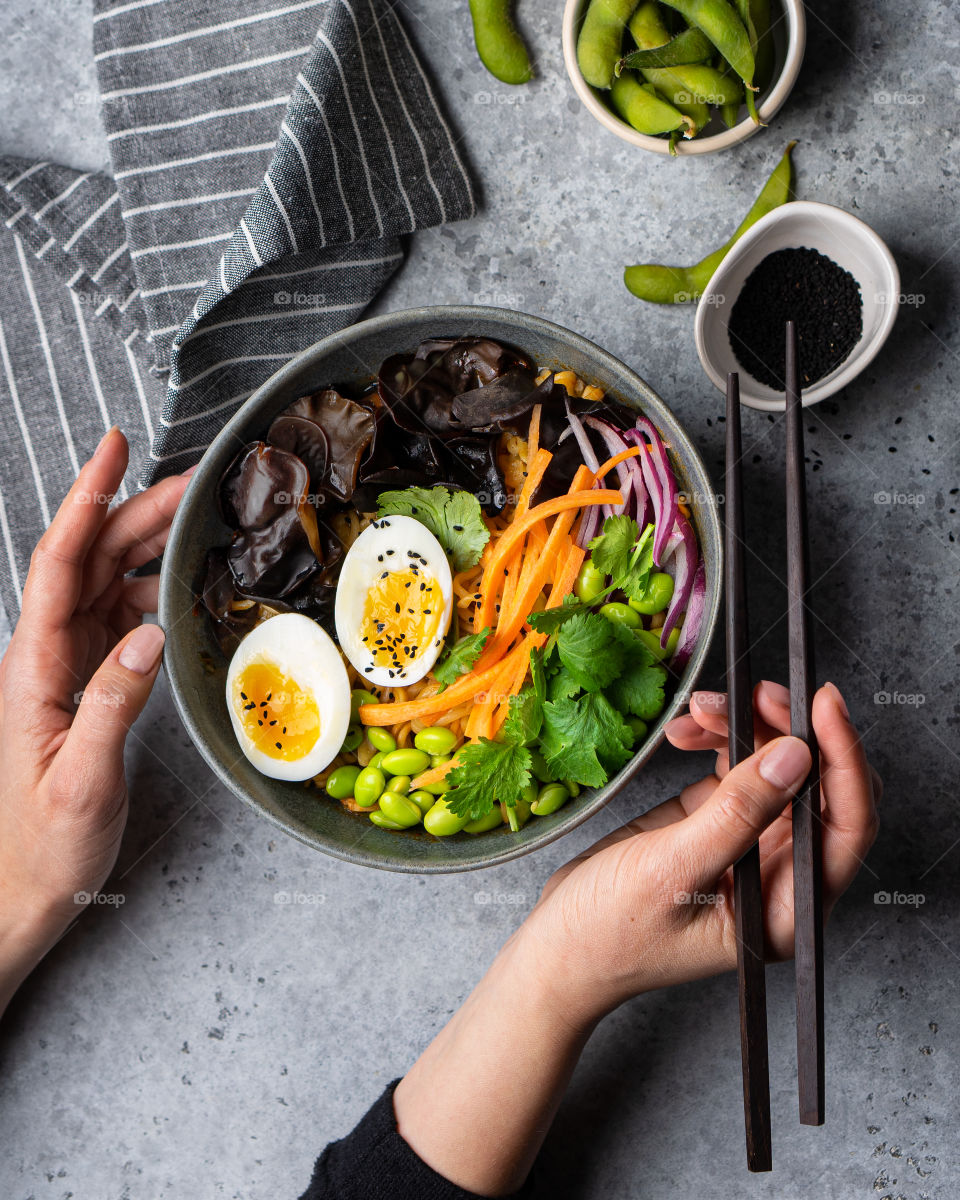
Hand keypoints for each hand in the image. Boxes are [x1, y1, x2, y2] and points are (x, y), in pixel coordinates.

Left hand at [0, 429, 188, 1011]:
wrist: (21, 892)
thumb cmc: (42, 849)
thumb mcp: (79, 784)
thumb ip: (111, 705)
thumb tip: (150, 635)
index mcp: (32, 671)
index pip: (58, 566)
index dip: (85, 502)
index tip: (110, 450)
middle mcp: (43, 658)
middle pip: (87, 562)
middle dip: (133, 511)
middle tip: (189, 481)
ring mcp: (62, 669)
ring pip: (103, 583)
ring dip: (145, 546)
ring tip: (192, 520)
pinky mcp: (82, 685)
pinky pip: (115, 619)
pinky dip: (148, 590)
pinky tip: (176, 584)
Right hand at [522, 680, 879, 1023]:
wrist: (556, 947)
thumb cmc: (609, 934)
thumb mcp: (672, 870)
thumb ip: (737, 814)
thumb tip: (798, 755)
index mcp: (787, 909)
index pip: (847, 825)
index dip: (844, 760)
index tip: (823, 704)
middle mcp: (780, 876)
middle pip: (817, 786)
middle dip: (791, 731)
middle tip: (753, 694)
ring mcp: (749, 846)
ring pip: (778, 767)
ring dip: (746, 727)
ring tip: (700, 710)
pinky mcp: (716, 822)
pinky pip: (739, 766)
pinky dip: (718, 738)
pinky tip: (686, 731)